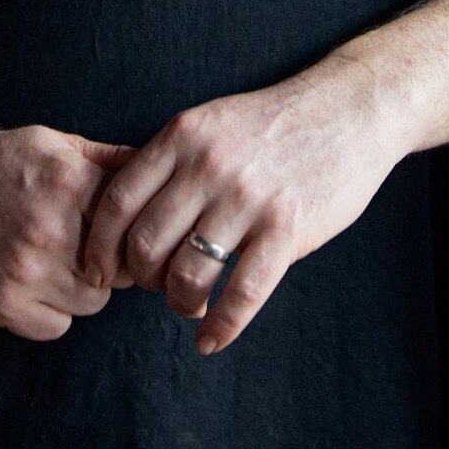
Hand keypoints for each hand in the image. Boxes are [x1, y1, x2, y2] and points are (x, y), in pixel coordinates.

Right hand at [0, 115, 139, 338]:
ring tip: (59, 263)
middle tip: (91, 250)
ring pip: (91, 301)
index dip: (133, 231)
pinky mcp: (1, 303)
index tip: (127, 233)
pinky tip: (35, 283)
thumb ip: (107, 160)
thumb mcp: (54, 143)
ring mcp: (25, 270)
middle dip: (112, 263)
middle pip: (119, 269)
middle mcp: (51, 227)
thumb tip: (158, 169)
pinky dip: (51, 311)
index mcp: (70, 182)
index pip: (135, 225)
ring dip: (83, 288)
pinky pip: (55, 326)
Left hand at [81, 59, 402, 355]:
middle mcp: (209, 164)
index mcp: (184, 135)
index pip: (118, 202)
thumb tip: (122, 217)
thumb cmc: (274, 123)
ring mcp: (248, 197)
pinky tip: (211, 339)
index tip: (100, 271)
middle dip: (141, 279)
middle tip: (154, 285)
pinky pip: (242, 293)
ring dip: (179, 303)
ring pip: (187, 274)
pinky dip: (221, 327)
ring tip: (190, 305)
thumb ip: (171, 161)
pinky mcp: (286, 227)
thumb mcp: (211, 122)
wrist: (348, 109)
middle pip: (145, 244)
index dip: (100, 247)